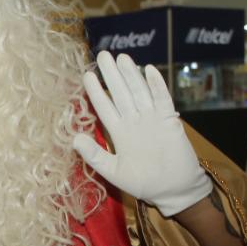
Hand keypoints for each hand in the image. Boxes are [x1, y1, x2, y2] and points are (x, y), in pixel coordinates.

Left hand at [72, 50, 210, 215]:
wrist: (173, 190)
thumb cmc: (144, 183)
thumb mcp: (113, 171)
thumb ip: (94, 155)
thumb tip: (74, 138)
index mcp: (119, 132)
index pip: (104, 106)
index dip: (96, 91)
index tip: (86, 75)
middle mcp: (134, 121)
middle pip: (120, 93)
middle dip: (112, 75)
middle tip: (103, 55)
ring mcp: (152, 119)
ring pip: (139, 92)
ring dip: (131, 75)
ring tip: (122, 58)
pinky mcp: (169, 121)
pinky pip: (162, 99)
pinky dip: (156, 85)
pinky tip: (149, 70)